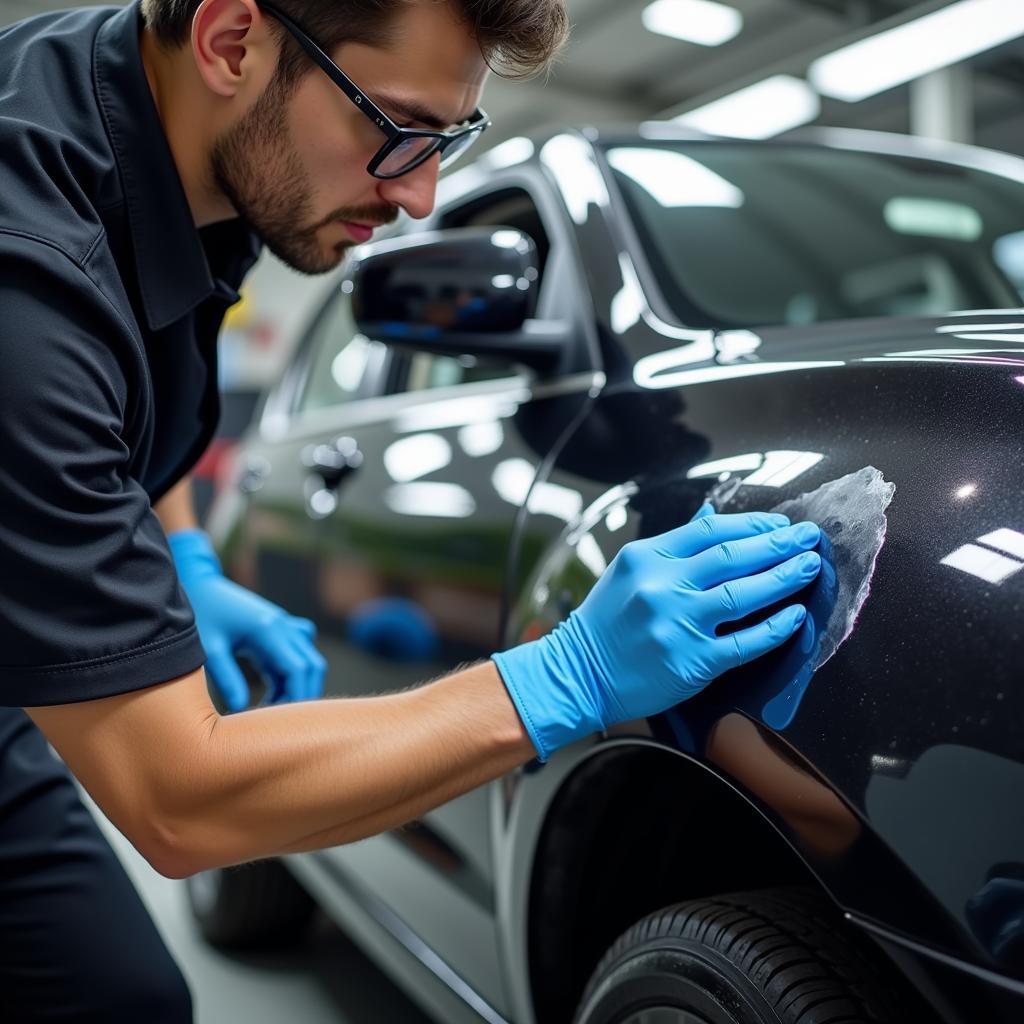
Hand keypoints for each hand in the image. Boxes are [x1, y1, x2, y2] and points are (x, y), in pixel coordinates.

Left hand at [168, 529, 326, 711]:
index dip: (296, 697)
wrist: (201, 584)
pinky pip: (300, 651)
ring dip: (299, 683)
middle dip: (303, 694)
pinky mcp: (279, 628)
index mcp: (268, 630)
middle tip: (278, 720)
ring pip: (309, 659)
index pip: (298, 669)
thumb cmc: (202, 615)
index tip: (280, 721)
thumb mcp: (209, 649)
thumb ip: (226, 678)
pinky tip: (273, 686)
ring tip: (271, 706)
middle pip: (312, 665)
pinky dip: (295, 671)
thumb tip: (240, 709)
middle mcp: (283, 626)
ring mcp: (284, 625)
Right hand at [492, 506, 820, 760]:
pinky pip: (744, 642)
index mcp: (646, 557)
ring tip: (810, 567)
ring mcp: (676, 624)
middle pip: (732, 557)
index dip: (752, 524)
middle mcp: (661, 586)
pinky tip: (796, 616)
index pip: (710, 531)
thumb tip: (713, 516)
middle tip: (810, 537)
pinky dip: (775, 628)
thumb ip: (674, 545)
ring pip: (743, 594)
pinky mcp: (690, 661)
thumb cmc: (606, 622)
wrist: (578, 673)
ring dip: (784, 578)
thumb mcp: (630, 571)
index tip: (781, 524)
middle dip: (778, 544)